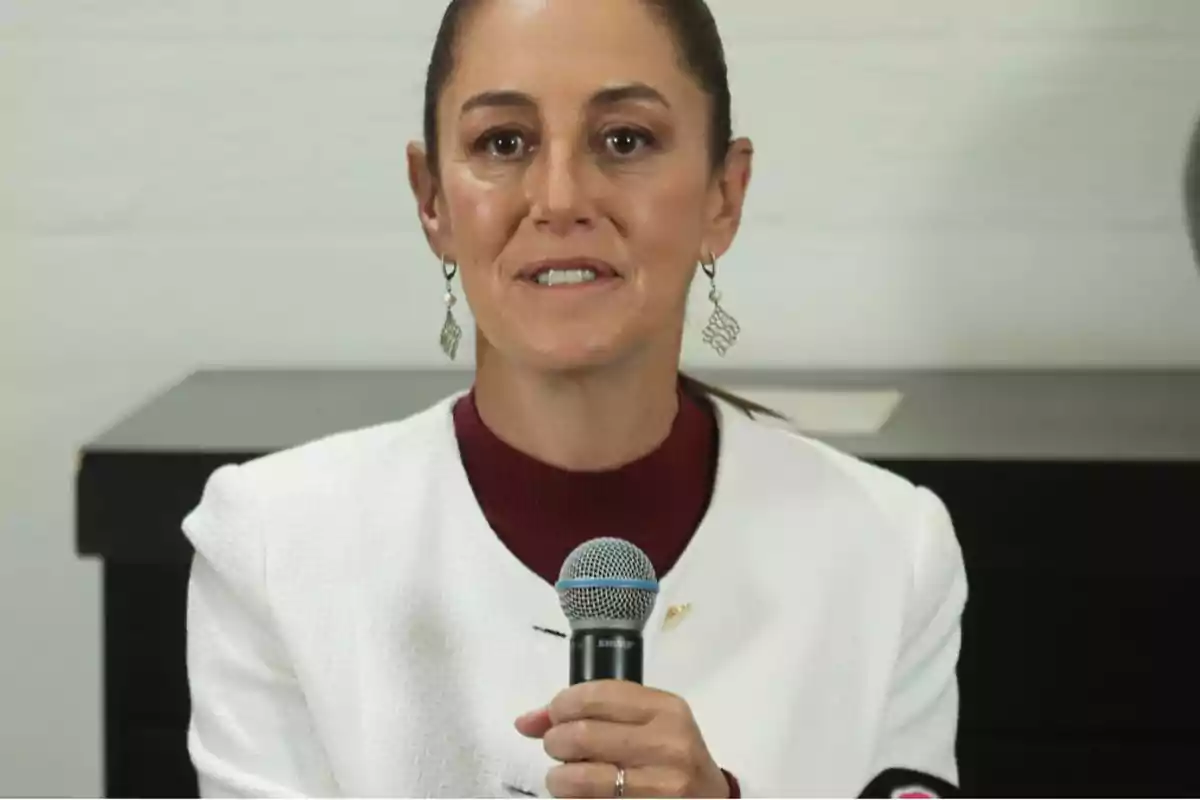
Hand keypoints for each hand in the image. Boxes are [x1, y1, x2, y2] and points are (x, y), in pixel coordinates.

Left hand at [515, 680, 729, 798]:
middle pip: (581, 735)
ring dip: (558, 779)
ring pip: (579, 778)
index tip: (554, 717)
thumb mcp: (645, 723)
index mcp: (666, 709)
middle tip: (558, 749)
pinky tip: (582, 797)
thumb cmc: (670, 755)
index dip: (561, 705)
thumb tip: (526, 721)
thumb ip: (593, 713)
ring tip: (565, 778)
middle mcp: (668, 743)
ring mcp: (663, 786)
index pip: (596, 695)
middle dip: (555, 742)